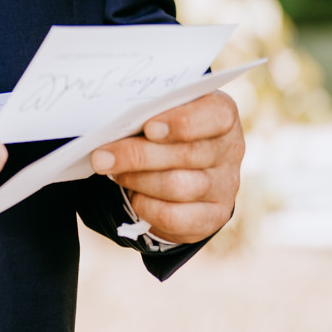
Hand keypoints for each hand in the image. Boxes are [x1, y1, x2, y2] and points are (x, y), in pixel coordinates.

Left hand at [89, 90, 242, 246]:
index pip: (216, 116)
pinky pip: (174, 216)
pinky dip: (146, 206)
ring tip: (113, 172)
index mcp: (221, 114)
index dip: (183, 123)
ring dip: (137, 179)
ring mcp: (225, 185)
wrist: (179, 174)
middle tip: (100, 157)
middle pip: (186, 154)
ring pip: (178, 186)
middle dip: (137, 155)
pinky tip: (134, 196)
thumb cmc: (163, 134)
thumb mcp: (160, 116)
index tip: (149, 128)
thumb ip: (146, 115)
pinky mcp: (213, 215)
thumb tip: (109, 124)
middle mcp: (230, 150)